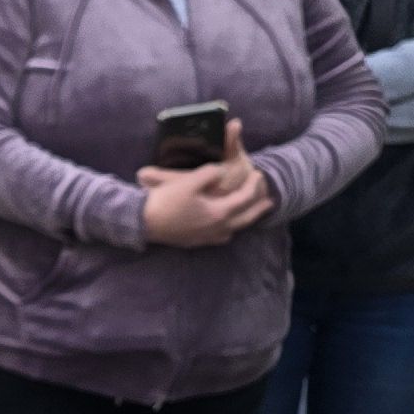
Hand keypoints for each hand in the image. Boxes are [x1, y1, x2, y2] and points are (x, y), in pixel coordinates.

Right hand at [137, 119, 273, 245]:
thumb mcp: (189, 181)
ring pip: (232, 230)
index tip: (260, 175)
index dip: (254, 187)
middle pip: (244, 219)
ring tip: (247, 214)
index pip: (243, 200)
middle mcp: (217, 229)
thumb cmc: (166, 201)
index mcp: (219, 213)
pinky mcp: (194, 242)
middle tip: (270, 202)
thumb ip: (209, 173)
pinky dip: (228, 228)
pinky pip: (219, 236)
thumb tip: (220, 171)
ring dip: (243, 221)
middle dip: (258, 209)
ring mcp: (205, 238)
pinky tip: (222, 226)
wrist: (143, 223)